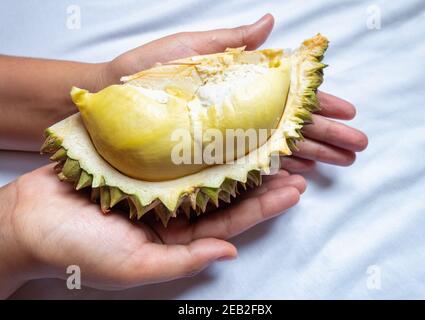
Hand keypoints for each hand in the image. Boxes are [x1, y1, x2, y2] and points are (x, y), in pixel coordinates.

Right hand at [0, 164, 304, 296]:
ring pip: (206, 169)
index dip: (262, 207)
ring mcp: (157, 184)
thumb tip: (227, 256)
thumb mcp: (133, 266)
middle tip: (293, 164)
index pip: (229, 223)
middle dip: (260, 180)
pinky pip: (178, 151)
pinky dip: (201, 141)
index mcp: (174, 237)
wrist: (29, 220)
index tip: (292, 192)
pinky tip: (223, 130)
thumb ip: (182, 260)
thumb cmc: (77, 251)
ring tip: (268, 143)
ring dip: (237, 157)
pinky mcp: (141, 162)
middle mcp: (172, 210)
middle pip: (225, 194)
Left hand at [102, 14, 367, 172]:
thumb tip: (271, 22)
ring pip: (279, 148)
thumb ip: (229, 42)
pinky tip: (303, 174)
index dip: (319, 102)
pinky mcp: (213, 160)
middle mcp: (239, 115)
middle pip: (291, 125)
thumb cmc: (145, 74)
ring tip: (342, 161)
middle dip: (327, 133)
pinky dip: (281, 169)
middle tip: (358, 144)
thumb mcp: (189, 50)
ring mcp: (228, 140)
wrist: (111, 105)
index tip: (349, 108)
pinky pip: (253, 167)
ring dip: (313, 154)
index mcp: (238, 86)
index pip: (288, 96)